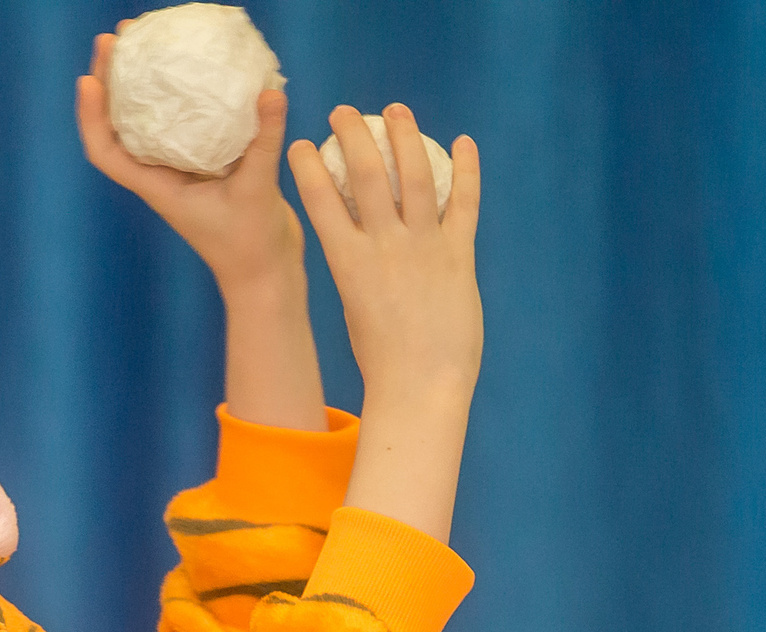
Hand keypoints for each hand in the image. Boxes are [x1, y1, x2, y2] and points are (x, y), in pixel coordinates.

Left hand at [76, 27, 301, 295]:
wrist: (267, 274)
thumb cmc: (250, 246)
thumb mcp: (257, 190)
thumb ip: (263, 142)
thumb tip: (270, 91)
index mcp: (157, 186)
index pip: (106, 152)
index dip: (91, 116)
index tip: (89, 77)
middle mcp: (163, 174)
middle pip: (121, 124)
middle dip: (113, 79)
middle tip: (118, 36)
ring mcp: (184, 168)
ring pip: (151, 119)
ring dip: (144, 81)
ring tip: (148, 41)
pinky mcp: (208, 164)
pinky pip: (188, 121)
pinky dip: (186, 94)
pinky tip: (200, 67)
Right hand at [286, 105, 481, 414]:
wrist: (421, 387)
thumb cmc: (383, 360)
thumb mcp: (357, 308)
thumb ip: (360, 270)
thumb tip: (362, 244)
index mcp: (348, 263)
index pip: (321, 202)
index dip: (307, 168)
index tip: (297, 144)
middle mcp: (385, 247)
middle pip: (367, 175)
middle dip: (353, 135)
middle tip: (344, 112)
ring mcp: (425, 248)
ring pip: (416, 176)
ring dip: (406, 136)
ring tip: (396, 110)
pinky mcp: (460, 256)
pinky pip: (465, 202)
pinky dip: (467, 169)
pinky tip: (464, 142)